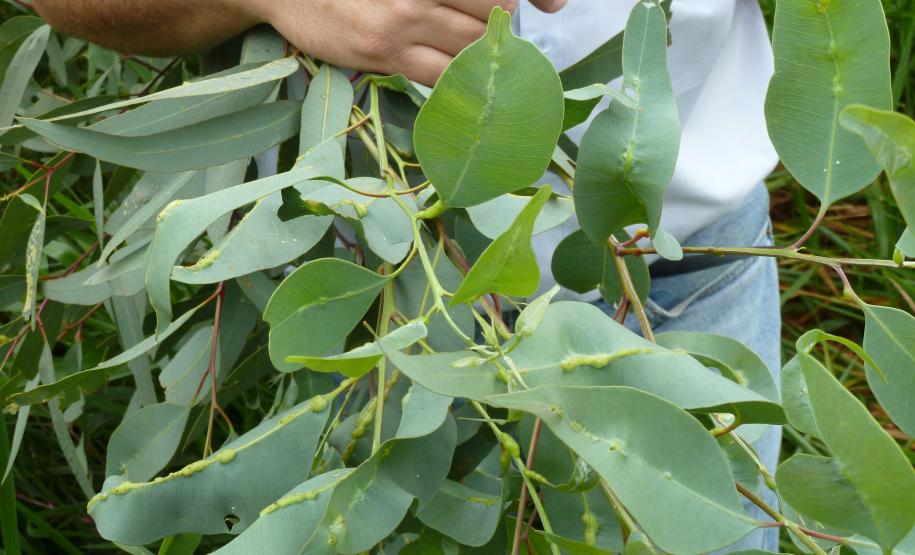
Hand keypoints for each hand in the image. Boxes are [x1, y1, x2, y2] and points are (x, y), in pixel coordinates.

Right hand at [239, 0, 566, 84]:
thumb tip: (511, 4)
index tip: (554, 3)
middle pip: (493, 12)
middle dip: (499, 21)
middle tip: (485, 22)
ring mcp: (402, 21)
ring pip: (472, 47)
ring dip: (482, 53)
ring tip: (464, 46)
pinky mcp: (386, 53)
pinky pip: (443, 76)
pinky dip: (460, 80)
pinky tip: (457, 76)